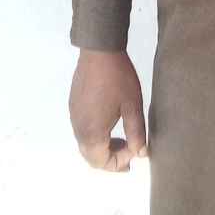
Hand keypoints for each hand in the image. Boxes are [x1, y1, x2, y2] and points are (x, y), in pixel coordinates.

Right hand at [69, 48, 148, 170]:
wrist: (99, 51)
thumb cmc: (118, 79)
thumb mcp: (133, 107)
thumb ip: (137, 133)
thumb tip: (141, 154)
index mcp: (92, 133)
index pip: (102, 162)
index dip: (119, 164)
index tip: (136, 153)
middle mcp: (79, 128)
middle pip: (91, 156)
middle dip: (110, 159)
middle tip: (129, 153)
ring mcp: (74, 116)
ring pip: (85, 144)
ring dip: (103, 147)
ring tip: (122, 139)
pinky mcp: (74, 105)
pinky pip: (83, 129)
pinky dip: (96, 135)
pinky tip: (110, 124)